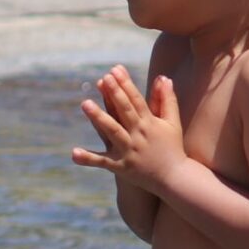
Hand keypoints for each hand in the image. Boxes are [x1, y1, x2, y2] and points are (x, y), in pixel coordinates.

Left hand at [71, 65, 185, 189]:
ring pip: (112, 132)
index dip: (125, 84)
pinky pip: (102, 162)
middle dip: (114, 94)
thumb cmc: (172, 147)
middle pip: (124, 112)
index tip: (115, 69)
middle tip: (103, 78)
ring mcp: (128, 151)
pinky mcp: (121, 167)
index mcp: (149, 123)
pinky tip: (73, 153)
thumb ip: (167, 100)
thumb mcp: (172, 122)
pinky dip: (88, 159)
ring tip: (85, 103)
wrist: (174, 178)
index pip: (136, 100)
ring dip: (98, 118)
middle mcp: (138, 135)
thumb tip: (163, 78)